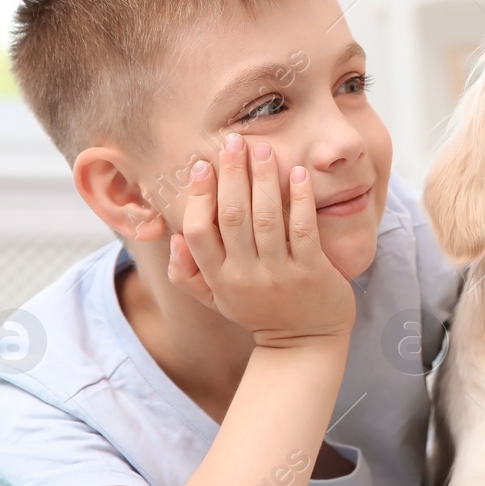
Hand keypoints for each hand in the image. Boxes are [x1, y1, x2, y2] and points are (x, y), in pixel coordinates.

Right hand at [167, 132, 355, 348]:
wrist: (305, 344)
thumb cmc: (259, 312)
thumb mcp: (217, 299)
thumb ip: (188, 273)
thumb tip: (172, 238)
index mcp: (219, 278)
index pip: (197, 232)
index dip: (198, 196)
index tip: (202, 165)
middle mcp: (245, 275)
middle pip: (232, 216)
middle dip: (232, 174)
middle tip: (234, 141)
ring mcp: (279, 274)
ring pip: (267, 218)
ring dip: (264, 179)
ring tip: (264, 149)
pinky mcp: (311, 272)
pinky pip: (303, 228)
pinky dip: (300, 198)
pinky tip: (299, 173)